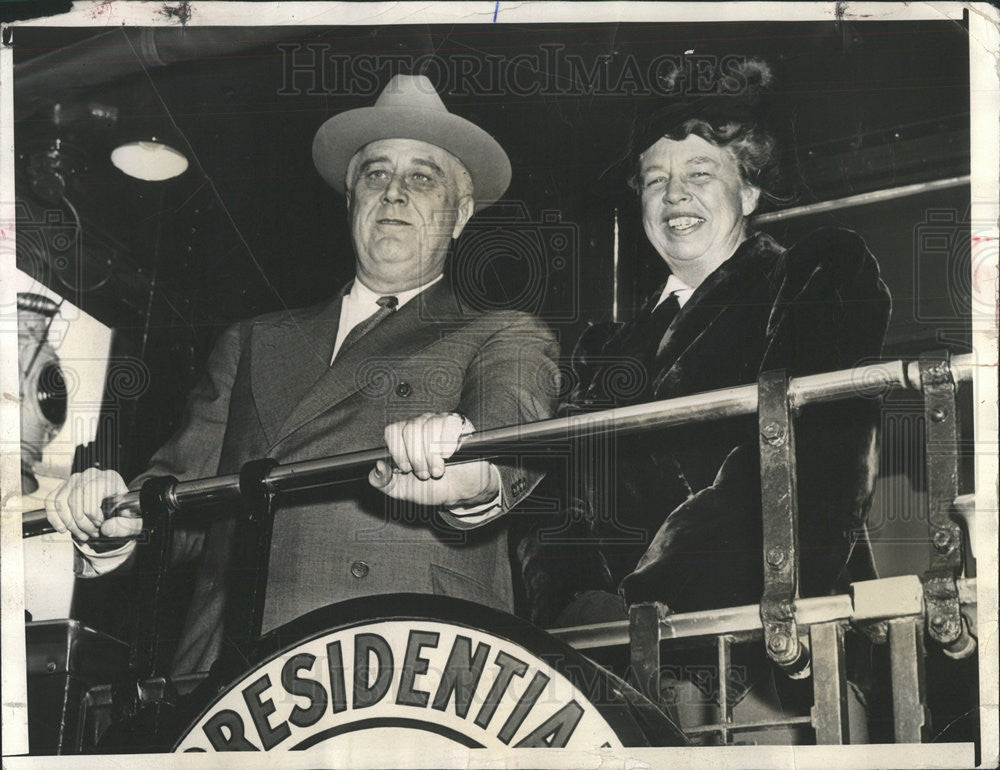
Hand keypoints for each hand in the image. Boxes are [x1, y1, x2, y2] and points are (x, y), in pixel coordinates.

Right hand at [45, 468, 140, 541]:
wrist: (118, 510)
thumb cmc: (125, 513)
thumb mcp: (132, 521)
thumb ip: (124, 525)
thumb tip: (106, 528)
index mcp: (110, 478)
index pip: (90, 490)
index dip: (92, 512)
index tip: (100, 524)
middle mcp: (90, 475)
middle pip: (74, 498)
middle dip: (81, 523)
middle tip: (92, 533)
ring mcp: (74, 480)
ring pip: (61, 502)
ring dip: (69, 523)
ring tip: (82, 534)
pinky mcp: (63, 488)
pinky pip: (51, 502)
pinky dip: (55, 518)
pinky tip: (64, 529)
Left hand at [370, 412, 498, 507]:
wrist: (460, 493)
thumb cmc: (433, 487)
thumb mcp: (402, 489)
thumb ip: (382, 481)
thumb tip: (377, 466)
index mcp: (404, 436)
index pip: (392, 431)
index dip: (398, 452)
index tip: (406, 469)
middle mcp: (421, 424)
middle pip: (410, 429)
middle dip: (416, 458)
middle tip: (425, 473)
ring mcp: (439, 421)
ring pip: (428, 427)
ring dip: (432, 456)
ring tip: (438, 470)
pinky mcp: (458, 423)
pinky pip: (448, 424)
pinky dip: (446, 444)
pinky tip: (449, 455)